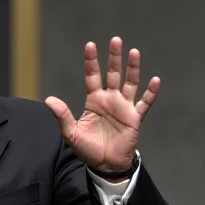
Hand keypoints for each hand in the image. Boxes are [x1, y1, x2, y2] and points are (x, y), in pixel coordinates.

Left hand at [45, 37, 159, 172]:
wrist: (105, 165)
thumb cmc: (88, 149)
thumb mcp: (71, 133)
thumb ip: (62, 116)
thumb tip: (49, 99)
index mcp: (94, 101)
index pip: (92, 76)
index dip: (91, 61)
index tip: (90, 45)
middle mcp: (110, 100)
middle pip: (113, 74)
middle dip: (114, 57)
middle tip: (115, 40)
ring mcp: (123, 107)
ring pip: (130, 83)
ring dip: (132, 68)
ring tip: (134, 52)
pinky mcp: (135, 118)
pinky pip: (144, 103)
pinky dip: (150, 92)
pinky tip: (155, 80)